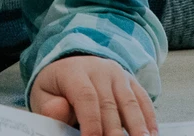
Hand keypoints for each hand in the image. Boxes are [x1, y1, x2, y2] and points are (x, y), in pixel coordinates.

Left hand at [30, 56, 157, 135]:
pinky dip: (149, 119)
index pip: (86, 97)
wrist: (69, 64)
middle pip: (109, 105)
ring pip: (130, 103)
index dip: (91, 124)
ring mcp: (117, 73)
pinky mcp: (131, 81)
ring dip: (137, 128)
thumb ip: (50, 106)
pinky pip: (143, 100)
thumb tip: (58, 109)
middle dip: (113, 133)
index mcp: (73, 71)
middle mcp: (98, 68)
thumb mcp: (44, 95)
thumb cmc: (57, 87)